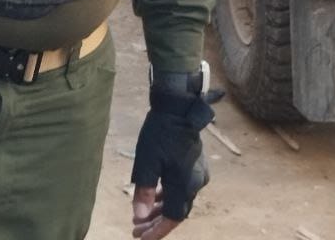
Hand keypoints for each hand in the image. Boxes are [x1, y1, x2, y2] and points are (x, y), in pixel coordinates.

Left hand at [131, 92, 212, 237]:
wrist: (178, 107)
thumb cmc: (160, 133)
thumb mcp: (147, 162)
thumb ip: (144, 192)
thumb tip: (140, 217)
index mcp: (184, 185)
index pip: (172, 218)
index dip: (157, 231)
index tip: (141, 237)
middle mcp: (195, 183)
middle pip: (176, 211)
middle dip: (156, 222)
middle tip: (137, 229)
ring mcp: (197, 173)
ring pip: (179, 199)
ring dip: (161, 209)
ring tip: (142, 216)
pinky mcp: (195, 164)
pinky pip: (181, 187)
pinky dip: (167, 195)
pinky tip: (156, 196)